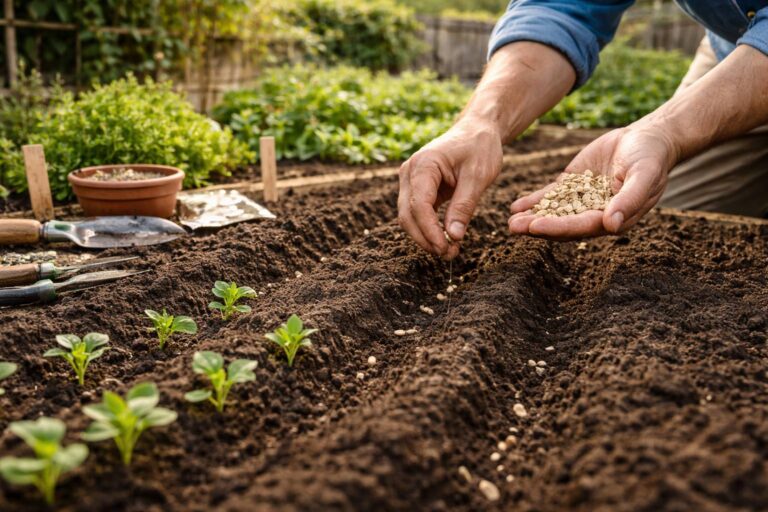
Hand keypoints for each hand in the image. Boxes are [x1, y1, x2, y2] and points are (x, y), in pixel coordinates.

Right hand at [398, 120, 502, 258]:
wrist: (477, 130)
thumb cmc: (479, 147)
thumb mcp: (478, 176)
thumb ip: (464, 206)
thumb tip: (454, 236)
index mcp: (423, 164)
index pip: (419, 205)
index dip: (430, 231)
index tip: (446, 248)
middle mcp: (410, 172)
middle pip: (407, 215)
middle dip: (426, 238)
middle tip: (449, 255)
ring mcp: (410, 180)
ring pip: (408, 217)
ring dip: (425, 237)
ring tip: (450, 251)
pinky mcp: (417, 188)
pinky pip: (417, 213)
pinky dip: (428, 228)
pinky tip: (446, 239)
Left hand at [508, 127, 678, 239]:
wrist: (647, 138)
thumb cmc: (651, 159)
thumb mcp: (644, 176)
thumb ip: (629, 200)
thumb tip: (611, 225)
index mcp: (613, 219)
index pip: (581, 227)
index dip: (558, 228)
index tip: (535, 227)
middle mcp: (594, 214)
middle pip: (563, 224)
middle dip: (538, 226)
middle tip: (514, 228)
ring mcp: (582, 200)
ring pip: (554, 212)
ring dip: (532, 218)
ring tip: (510, 221)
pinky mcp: (573, 185)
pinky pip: (551, 196)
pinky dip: (534, 202)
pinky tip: (515, 206)